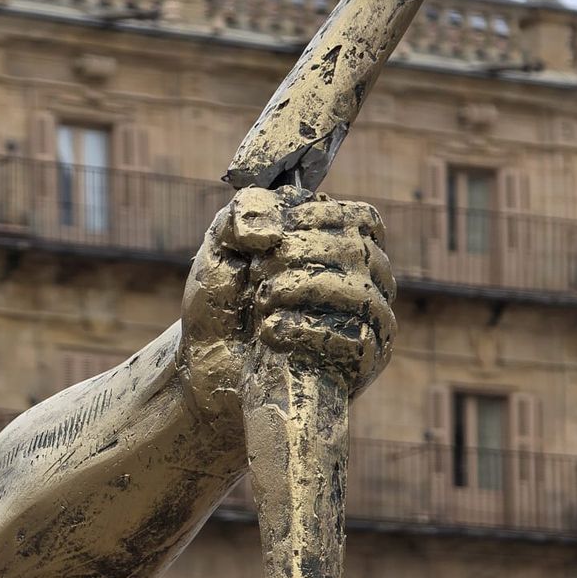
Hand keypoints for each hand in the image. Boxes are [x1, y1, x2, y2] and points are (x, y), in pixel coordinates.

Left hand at [180, 187, 395, 426]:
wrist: (207, 365)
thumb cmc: (223, 302)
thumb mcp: (223, 244)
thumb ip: (247, 212)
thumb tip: (272, 231)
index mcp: (343, 246)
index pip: (360, 219)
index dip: (311, 221)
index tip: (265, 241)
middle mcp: (367, 282)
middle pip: (356, 252)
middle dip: (295, 256)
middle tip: (258, 277)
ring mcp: (369, 325)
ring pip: (359, 295)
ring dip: (299, 291)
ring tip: (262, 304)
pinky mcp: (360, 365)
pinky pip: (356, 341)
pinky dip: (306, 330)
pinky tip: (271, 332)